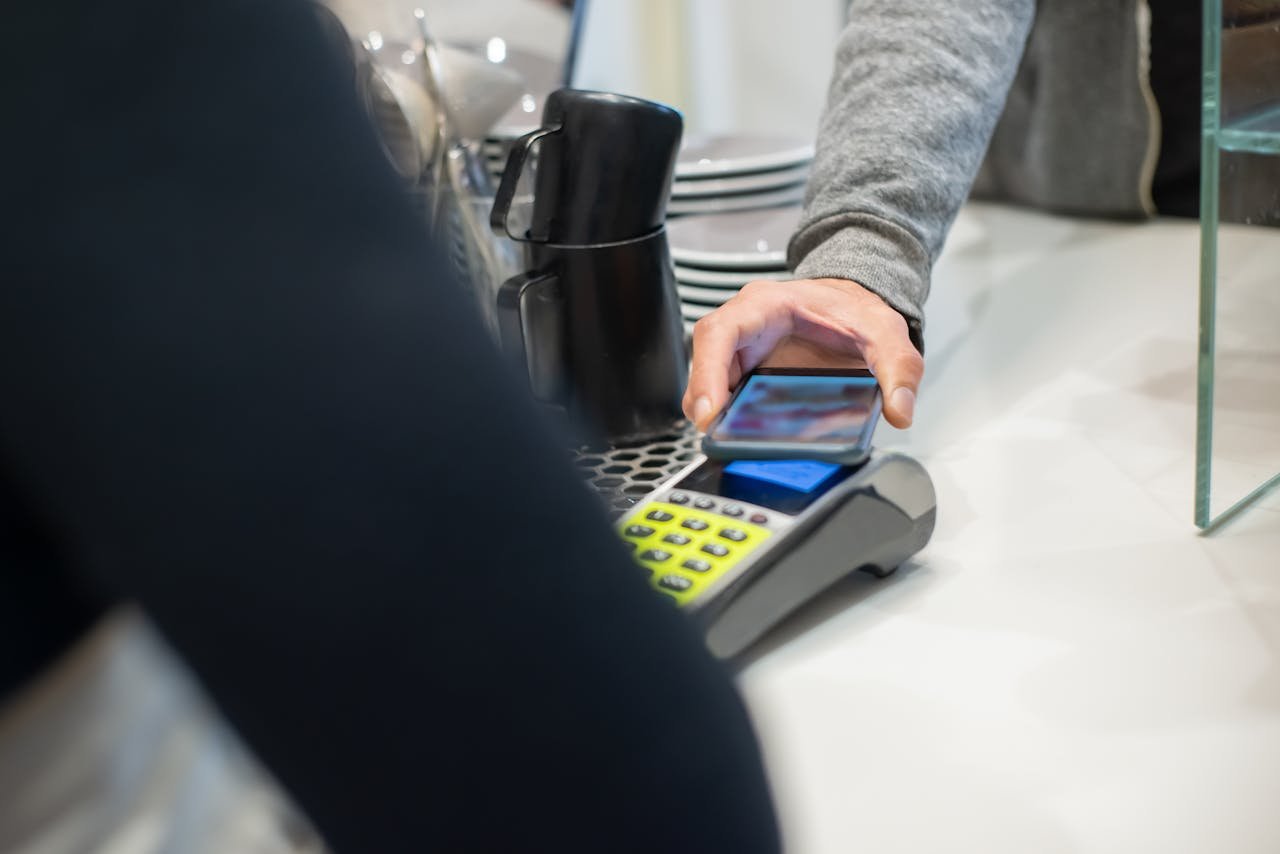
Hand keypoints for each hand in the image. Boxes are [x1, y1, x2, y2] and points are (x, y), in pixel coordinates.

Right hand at [682, 277, 923, 430]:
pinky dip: (727, 416)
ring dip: (712, 411)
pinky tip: (739, 434)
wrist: (852, 305)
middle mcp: (745, 324)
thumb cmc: (854, 311)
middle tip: (714, 434)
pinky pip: (724, 394)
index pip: (721, 331)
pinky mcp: (745, 371)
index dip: (708, 371)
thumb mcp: (885, 332)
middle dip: (703, 397)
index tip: (710, 408)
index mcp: (767, 304)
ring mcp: (741, 349)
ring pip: (709, 380)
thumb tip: (899, 410)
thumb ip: (899, 369)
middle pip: (705, 359)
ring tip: (726, 440)